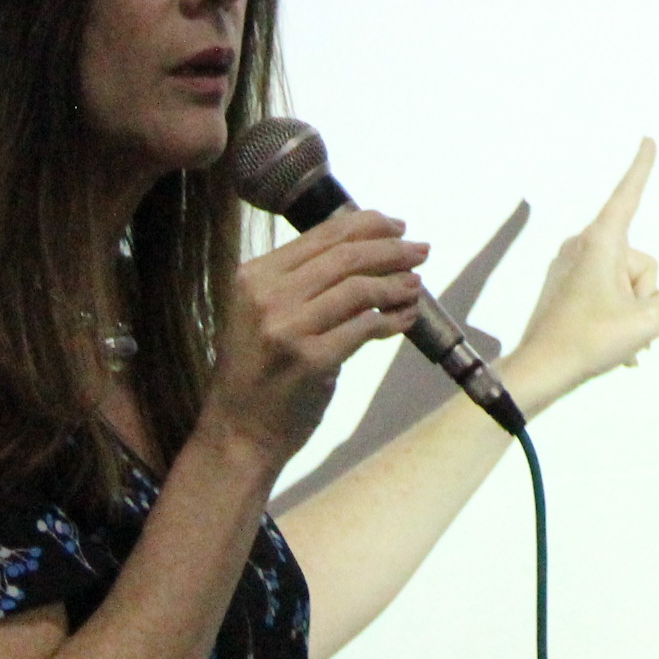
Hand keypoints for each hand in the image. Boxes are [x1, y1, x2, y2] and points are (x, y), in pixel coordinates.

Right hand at [204, 208, 428, 464]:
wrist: (236, 433)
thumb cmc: (257, 371)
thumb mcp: (264, 313)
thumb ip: (302, 279)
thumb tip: (367, 242)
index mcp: (254, 276)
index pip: (322, 235)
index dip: (368, 225)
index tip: (398, 226)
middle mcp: (267, 297)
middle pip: (346, 256)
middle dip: (392, 249)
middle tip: (421, 250)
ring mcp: (288, 329)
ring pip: (360, 289)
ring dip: (397, 284)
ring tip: (415, 285)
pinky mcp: (311, 361)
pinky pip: (366, 328)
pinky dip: (394, 320)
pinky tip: (406, 318)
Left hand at [505, 139, 658, 412]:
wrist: (539, 370)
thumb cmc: (591, 340)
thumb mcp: (649, 322)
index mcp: (601, 242)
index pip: (627, 196)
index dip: (641, 168)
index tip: (647, 140)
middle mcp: (584, 245)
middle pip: (639, 261)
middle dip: (642, 295)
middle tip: (626, 327)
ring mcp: (571, 266)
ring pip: (624, 281)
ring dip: (630, 312)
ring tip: (616, 343)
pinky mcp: (565, 287)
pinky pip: (606, 293)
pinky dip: (615, 318)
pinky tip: (613, 349)